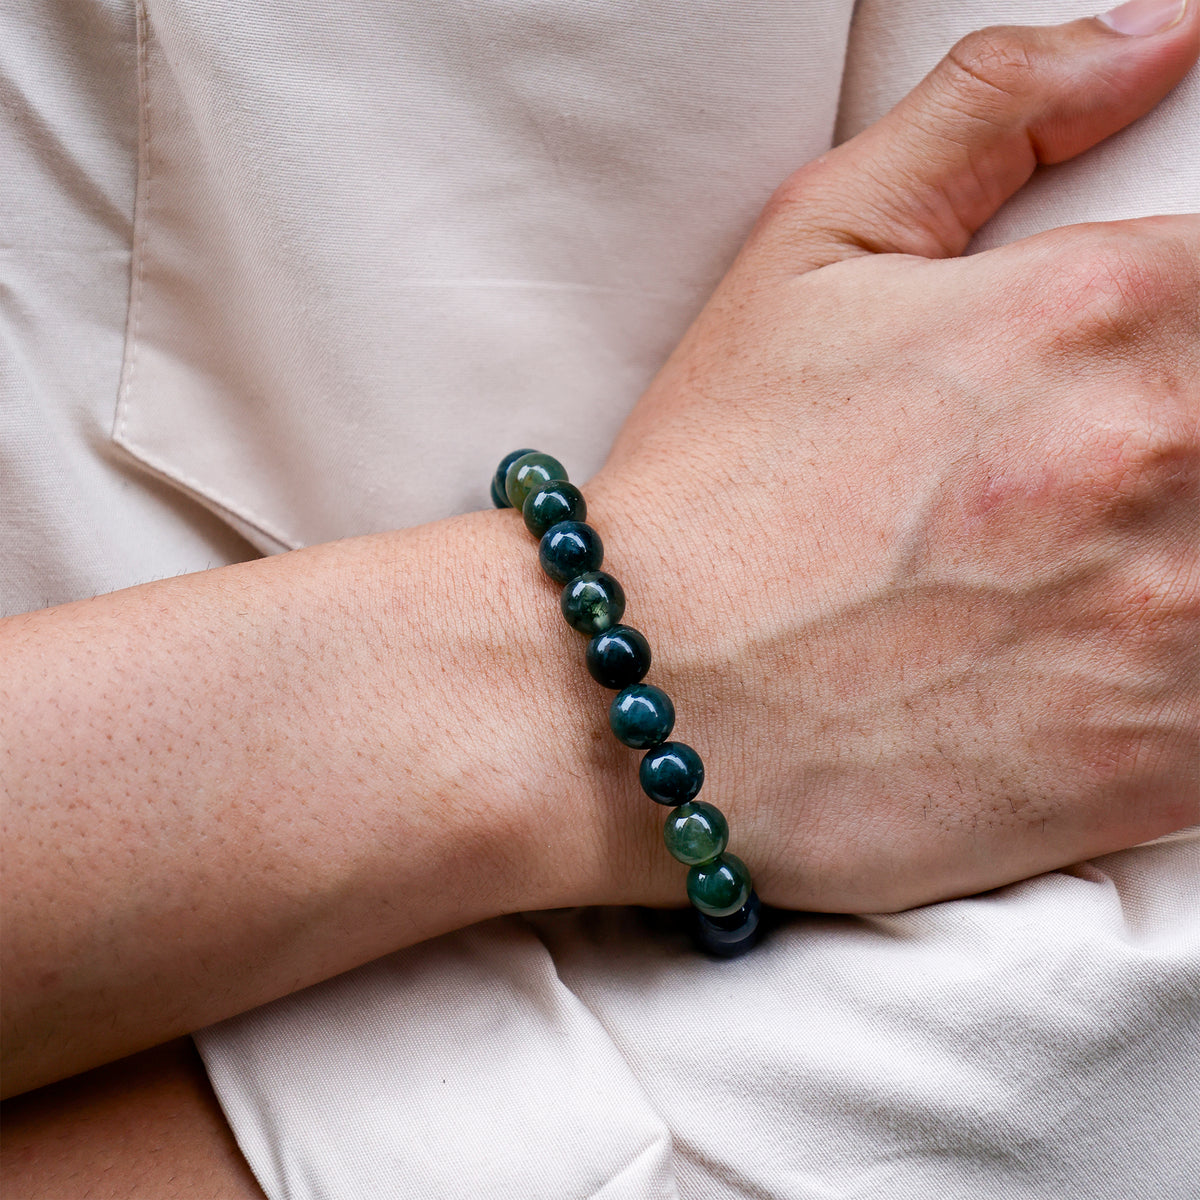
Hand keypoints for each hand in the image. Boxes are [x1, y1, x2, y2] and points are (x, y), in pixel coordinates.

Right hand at [586, 9, 1199, 911]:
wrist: (642, 700)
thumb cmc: (715, 485)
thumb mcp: (813, 252)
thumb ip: (988, 110)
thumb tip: (1155, 37)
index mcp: (1107, 306)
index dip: (1181, 347)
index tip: (1123, 392)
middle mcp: (1169, 454)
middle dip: (1176, 462)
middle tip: (1067, 503)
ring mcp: (1181, 627)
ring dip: (1179, 571)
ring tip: (1064, 595)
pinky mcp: (1161, 770)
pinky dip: (1180, 689)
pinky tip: (1084, 677)